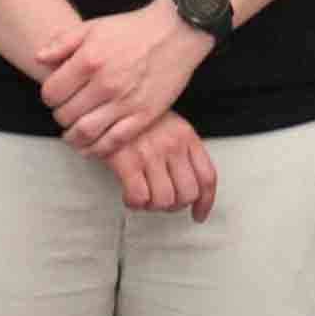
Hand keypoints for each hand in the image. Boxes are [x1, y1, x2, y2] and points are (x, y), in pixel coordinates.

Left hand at [35, 0, 214, 154]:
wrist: (175, 32)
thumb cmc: (132, 29)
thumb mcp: (93, 27)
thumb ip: (62, 42)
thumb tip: (38, 58)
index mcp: (88, 61)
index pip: (51, 93)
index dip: (49, 97)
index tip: (55, 97)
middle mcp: (104, 84)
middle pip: (65, 115)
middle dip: (60, 117)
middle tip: (65, 114)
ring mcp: (125, 102)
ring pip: (85, 132)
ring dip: (73, 138)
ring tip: (72, 134)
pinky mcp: (143, 115)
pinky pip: (113, 141)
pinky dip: (97, 149)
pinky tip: (92, 146)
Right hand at [105, 116, 220, 217]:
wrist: (107, 102)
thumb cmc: (136, 118)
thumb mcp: (168, 125)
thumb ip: (182, 150)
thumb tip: (189, 183)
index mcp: (186, 136)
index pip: (207, 177)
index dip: (205, 202)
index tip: (198, 213)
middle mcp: (172, 145)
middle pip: (187, 193)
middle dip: (175, 205)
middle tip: (163, 202)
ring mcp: (150, 153)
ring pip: (164, 200)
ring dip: (153, 206)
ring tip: (144, 197)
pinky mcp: (127, 161)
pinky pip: (139, 197)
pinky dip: (135, 203)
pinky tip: (130, 195)